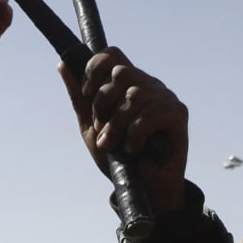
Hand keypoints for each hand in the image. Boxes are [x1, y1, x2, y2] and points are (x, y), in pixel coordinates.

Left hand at [60, 48, 188, 215]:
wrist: (141, 188)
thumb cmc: (118, 156)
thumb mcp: (91, 126)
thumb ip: (79, 97)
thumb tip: (64, 64)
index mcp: (127, 83)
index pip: (112, 54)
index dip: (95, 68)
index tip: (86, 93)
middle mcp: (147, 85)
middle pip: (121, 72)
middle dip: (103, 103)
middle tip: (102, 128)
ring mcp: (164, 97)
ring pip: (134, 94)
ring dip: (117, 125)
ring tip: (113, 145)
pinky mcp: (177, 113)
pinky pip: (152, 112)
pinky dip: (136, 133)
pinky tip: (133, 148)